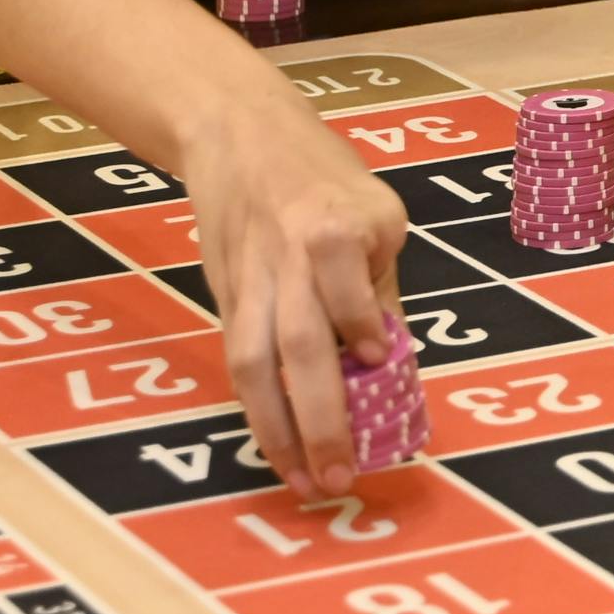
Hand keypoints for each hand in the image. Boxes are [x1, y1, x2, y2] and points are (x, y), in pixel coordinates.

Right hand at [168, 91, 408, 498]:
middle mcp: (290, 257)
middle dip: (320, 417)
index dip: (360, 325)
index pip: (348, 285)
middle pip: (299, 344)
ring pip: (254, 364)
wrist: (239, 134)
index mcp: (337, 226)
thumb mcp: (375, 212)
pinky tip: (276, 443)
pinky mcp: (225, 295)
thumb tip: (388, 364)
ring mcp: (251, 279)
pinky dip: (256, 406)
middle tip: (340, 474)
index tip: (375, 360)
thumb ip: (376, 285)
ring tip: (301, 480)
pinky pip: (237, 358)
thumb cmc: (324, 176)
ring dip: (278, 430)